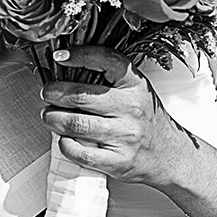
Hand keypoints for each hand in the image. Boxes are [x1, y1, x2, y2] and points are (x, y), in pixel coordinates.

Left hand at [40, 45, 191, 186]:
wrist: (169, 154)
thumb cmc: (144, 120)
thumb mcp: (133, 91)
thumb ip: (103, 79)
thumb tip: (58, 67)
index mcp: (135, 85)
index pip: (106, 61)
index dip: (79, 55)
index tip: (59, 56)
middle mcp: (132, 108)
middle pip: (81, 96)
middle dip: (54, 93)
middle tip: (47, 94)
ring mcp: (125, 135)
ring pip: (76, 124)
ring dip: (53, 119)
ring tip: (49, 116)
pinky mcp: (118, 161)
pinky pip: (81, 152)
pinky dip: (65, 145)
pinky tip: (64, 139)